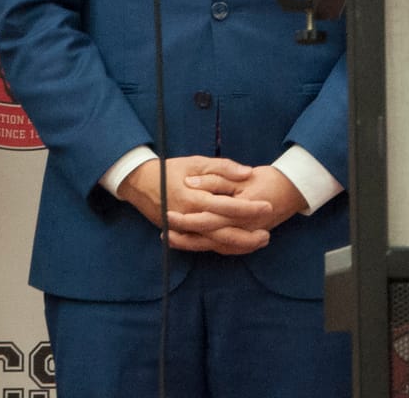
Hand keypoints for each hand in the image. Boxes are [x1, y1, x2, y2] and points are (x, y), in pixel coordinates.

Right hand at [160, 155, 274, 253]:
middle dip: (247, 236)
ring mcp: (183, 230)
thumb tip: (248, 172)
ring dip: (238, 246)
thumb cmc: (171, 169)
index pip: (226, 207)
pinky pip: (204, 246)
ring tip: (259, 241)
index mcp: (194, 197)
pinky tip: (239, 246)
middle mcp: (189, 217)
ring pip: (214, 244)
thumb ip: (223, 167)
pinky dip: (223, 248)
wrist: (140, 183)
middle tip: (267, 234)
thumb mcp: (197, 162)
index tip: (267, 206)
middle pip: (222, 233)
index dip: (249, 208)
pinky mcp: (181, 235)